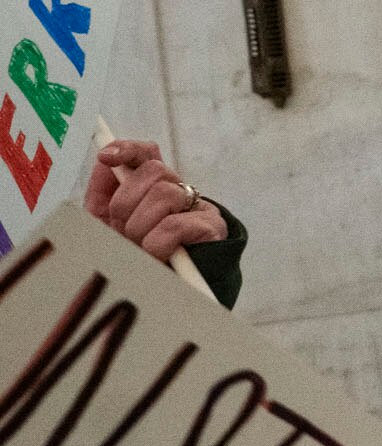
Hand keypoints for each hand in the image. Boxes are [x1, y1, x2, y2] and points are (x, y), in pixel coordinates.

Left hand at [84, 140, 228, 264]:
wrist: (162, 297)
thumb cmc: (135, 260)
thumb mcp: (108, 227)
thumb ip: (104, 194)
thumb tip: (105, 163)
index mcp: (153, 190)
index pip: (148, 154)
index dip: (129, 149)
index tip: (107, 157)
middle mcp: (179, 192)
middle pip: (154, 170)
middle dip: (127, 202)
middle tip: (125, 230)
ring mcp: (199, 207)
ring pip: (164, 194)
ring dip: (141, 226)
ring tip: (141, 247)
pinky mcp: (213, 228)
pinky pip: (174, 224)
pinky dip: (157, 243)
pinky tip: (159, 255)